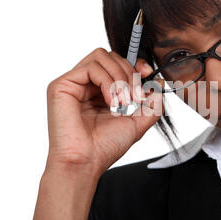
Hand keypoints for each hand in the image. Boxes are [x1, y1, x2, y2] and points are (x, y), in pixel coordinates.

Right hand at [45, 48, 163, 176]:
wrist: (86, 163)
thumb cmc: (105, 147)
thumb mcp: (137, 123)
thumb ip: (151, 105)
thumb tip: (159, 87)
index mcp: (99, 91)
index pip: (116, 63)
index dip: (134, 64)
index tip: (147, 74)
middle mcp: (84, 85)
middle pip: (110, 56)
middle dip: (130, 73)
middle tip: (137, 97)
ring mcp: (72, 83)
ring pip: (101, 57)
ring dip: (120, 77)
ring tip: (124, 102)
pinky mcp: (61, 85)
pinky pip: (91, 67)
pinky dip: (107, 82)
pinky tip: (111, 102)